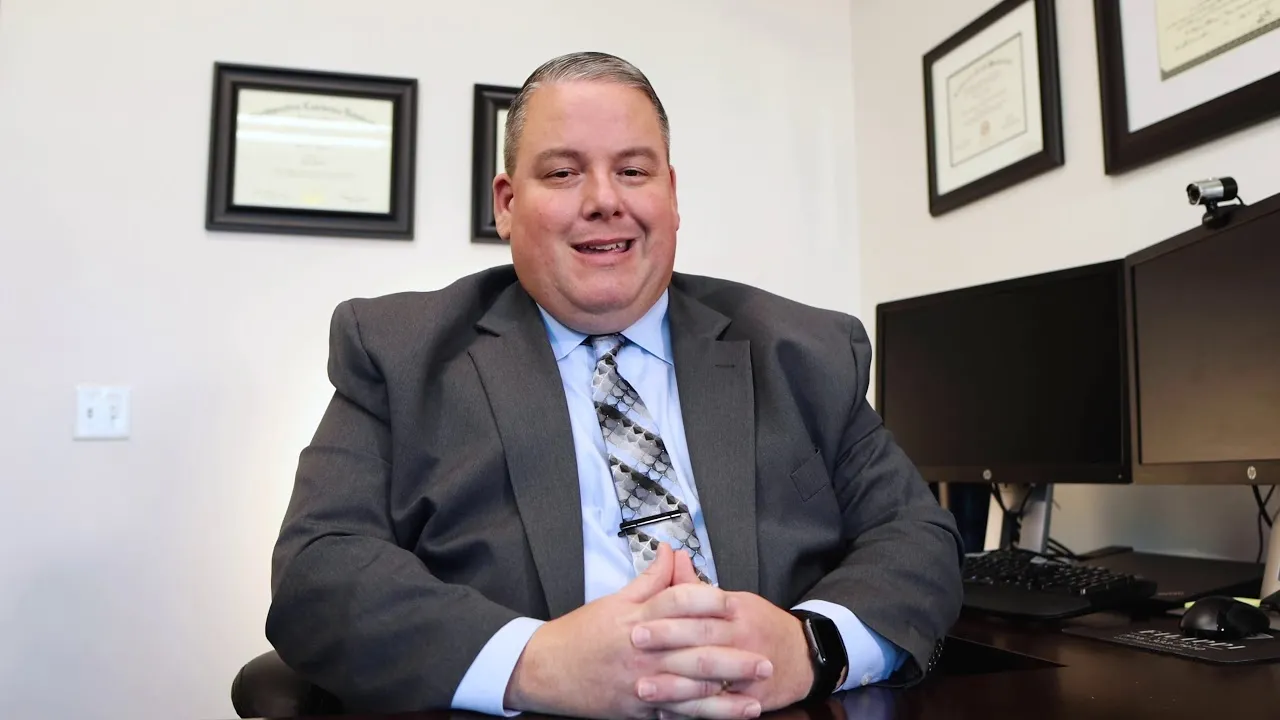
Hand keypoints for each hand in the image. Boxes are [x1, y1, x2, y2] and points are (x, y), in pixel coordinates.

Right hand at [504, 544, 773, 719]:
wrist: (544, 669)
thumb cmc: (580, 634)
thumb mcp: (614, 600)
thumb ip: (649, 579)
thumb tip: (671, 552)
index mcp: (638, 618)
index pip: (680, 603)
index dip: (710, 600)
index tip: (735, 603)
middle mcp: (644, 650)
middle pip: (695, 650)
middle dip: (734, 655)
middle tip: (766, 657)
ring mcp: (642, 681)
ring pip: (691, 689)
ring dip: (727, 693)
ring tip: (758, 692)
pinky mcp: (638, 707)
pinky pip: (677, 713)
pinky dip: (704, 715)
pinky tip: (728, 715)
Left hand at [632, 562, 816, 713]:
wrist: (802, 657)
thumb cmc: (761, 625)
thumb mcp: (734, 600)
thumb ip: (696, 586)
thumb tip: (671, 557)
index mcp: (735, 611)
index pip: (700, 606)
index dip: (670, 612)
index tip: (640, 619)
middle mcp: (741, 638)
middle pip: (702, 638)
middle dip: (668, 640)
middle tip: (635, 642)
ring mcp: (747, 671)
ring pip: (708, 678)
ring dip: (674, 685)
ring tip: (644, 688)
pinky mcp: (750, 698)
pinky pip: (718, 708)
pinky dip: (692, 712)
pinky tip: (666, 714)